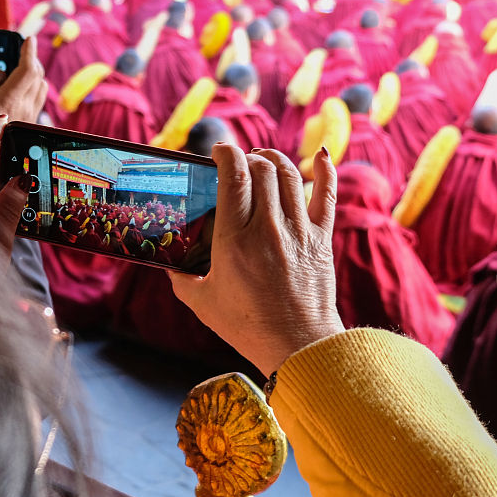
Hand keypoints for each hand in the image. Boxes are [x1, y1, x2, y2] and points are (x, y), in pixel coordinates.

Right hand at [0, 36, 46, 141]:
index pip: (28, 71)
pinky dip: (32, 86)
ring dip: (33, 73)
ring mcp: (30, 116)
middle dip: (30, 59)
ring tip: (18, 69)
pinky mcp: (30, 122)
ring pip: (40, 86)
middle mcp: (24, 108)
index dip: (29, 52)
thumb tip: (0, 72)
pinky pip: (37, 98)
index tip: (27, 40)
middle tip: (19, 51)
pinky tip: (18, 87)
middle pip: (37, 75)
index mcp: (8, 102)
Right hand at [170, 145, 343, 375]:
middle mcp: (268, 229)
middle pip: (262, 169)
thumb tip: (170, 266)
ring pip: (289, 175)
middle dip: (248, 157)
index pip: (233, 178)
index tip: (218, 151)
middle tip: (238, 163)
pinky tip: (319, 155)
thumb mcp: (203, 303)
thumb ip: (183, 280)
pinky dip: (324, 170)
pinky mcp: (320, 239)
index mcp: (235, 241)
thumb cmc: (249, 327)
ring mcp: (298, 231)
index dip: (226, 154)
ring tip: (262, 158)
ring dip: (274, 159)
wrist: (299, 345)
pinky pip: (326, 195)